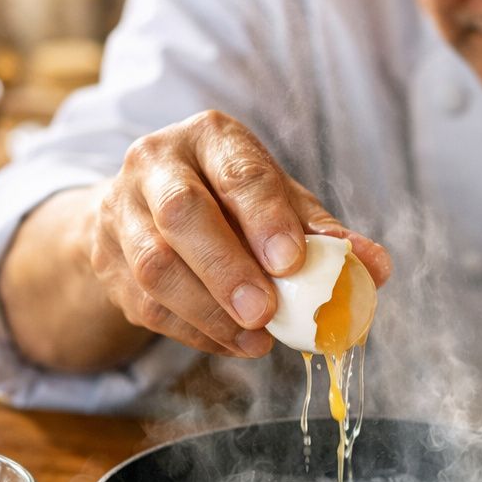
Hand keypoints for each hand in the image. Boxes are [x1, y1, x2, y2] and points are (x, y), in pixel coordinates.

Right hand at [89, 109, 390, 357]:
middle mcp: (156, 164)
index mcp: (209, 138)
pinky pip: (147, 306)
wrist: (146, 209)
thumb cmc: (230, 202)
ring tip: (256, 336)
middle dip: (226, 267)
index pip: (237, 171)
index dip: (266, 217)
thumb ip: (323, 232)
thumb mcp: (277, 201)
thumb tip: (374, 266)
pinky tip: (236, 343)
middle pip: (181, 213)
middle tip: (265, 310)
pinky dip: (196, 332)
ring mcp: (122, 211)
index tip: (292, 261)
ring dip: (209, 310)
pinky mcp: (107, 260)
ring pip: (154, 266)